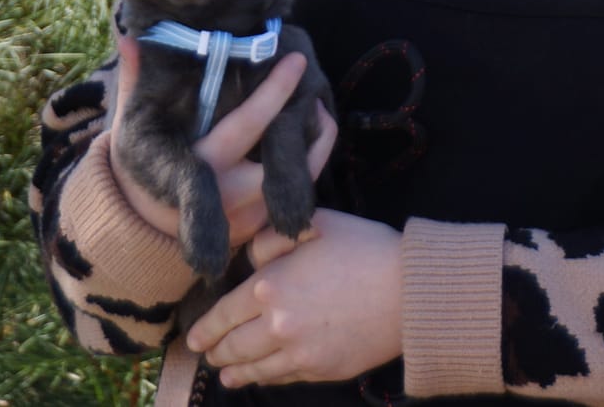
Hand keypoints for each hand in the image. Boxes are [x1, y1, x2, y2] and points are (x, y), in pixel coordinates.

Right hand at [108, 35, 337, 248]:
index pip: (249, 123)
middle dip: (309, 126)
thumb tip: (129, 39)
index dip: (276, 90)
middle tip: (316, 91)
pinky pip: (292, 199)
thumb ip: (135, 83)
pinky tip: (305, 144)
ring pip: (297, 182)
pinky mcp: (257, 230)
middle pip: (284, 159)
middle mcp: (229, 195)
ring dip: (314, 148)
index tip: (297, 61)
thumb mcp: (135, 126)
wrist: (140, 226)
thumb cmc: (141, 166)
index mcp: (202, 164)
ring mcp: (246, 217)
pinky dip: (304, 170)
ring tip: (317, 114)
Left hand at [186, 209, 402, 387]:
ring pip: (254, 368)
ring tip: (225, 374)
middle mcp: (277, 323)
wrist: (409, 292)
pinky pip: (282, 377)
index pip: (225, 313)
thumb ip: (274, 237)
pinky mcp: (321, 369)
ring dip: (234, 371)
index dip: (206, 328)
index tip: (194, 337)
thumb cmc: (365, 249)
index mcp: (270, 285)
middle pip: (234, 345)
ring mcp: (298, 351)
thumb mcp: (316, 224)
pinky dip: (264, 379)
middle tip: (206, 354)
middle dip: (216, 351)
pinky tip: (257, 379)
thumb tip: (251, 257)